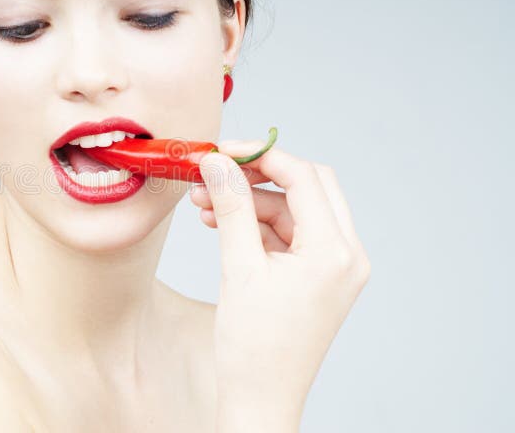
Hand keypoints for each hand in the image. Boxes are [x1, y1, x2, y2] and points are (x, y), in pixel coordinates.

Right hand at [191, 141, 370, 426]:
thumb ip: (231, 207)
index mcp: (336, 252)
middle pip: (306, 188)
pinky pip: (288, 235)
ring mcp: (334, 267)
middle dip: (257, 177)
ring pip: (292, 211)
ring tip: (204, 206)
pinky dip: (255, 227)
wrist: (259, 400)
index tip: (223, 150)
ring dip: (249, 204)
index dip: (261, 157)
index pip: (304, 179)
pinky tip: (220, 224)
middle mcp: (345, 255)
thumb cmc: (253, 347)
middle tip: (216, 172)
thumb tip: (218, 162)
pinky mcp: (318, 277)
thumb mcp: (239, 269)